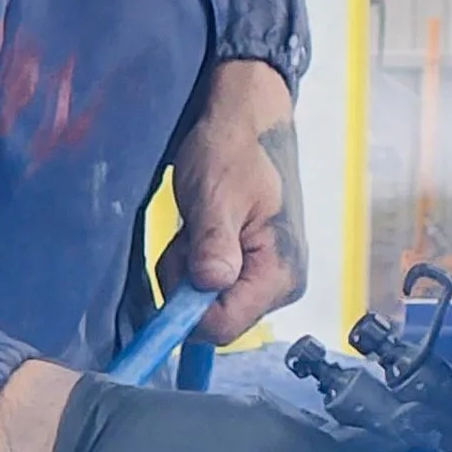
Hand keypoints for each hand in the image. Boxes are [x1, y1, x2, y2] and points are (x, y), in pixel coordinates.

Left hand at [163, 59, 306, 346]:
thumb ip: (213, 244)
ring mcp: (269, 278)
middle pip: (213, 319)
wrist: (246, 124)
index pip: (223, 327)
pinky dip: (193, 264)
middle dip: (185, 286)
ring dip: (186, 271)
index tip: (170, 270)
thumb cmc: (235, 151)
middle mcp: (281, 284)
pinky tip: (201, 232)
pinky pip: (209, 287)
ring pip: (206, 303)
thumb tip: (211, 284)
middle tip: (187, 237)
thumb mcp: (216, 195)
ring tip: (195, 227)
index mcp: (280, 273)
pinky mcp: (253, 270)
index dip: (186, 310)